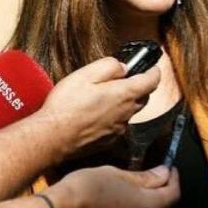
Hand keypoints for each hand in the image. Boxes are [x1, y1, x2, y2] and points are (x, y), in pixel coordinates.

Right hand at [39, 57, 160, 160]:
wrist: (53, 137)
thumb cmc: (67, 105)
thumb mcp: (86, 74)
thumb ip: (110, 66)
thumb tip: (123, 68)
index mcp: (125, 94)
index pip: (152, 81)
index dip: (154, 72)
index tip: (154, 68)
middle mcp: (127, 113)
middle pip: (143, 97)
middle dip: (139, 87)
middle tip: (126, 80)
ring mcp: (119, 129)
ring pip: (130, 112)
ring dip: (124, 103)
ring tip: (105, 97)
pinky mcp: (109, 140)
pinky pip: (118, 125)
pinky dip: (113, 117)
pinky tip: (96, 115)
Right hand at [42, 164, 178, 207]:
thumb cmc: (88, 187)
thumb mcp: (118, 175)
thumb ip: (145, 177)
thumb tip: (164, 174)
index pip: (172, 195)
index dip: (174, 179)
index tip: (170, 167)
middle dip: (165, 192)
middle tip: (159, 175)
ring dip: (152, 204)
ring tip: (144, 186)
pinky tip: (129, 202)